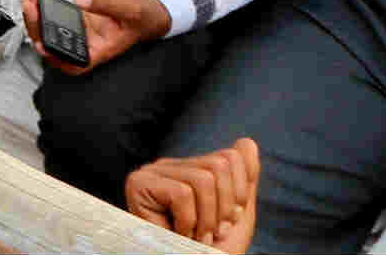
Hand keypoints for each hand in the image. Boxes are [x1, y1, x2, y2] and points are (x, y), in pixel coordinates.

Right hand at [126, 140, 262, 254]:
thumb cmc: (211, 250)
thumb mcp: (235, 214)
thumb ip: (243, 179)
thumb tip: (247, 142)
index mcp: (189, 169)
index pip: (231, 157)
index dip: (239, 194)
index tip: (225, 224)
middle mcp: (168, 166)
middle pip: (218, 165)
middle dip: (223, 208)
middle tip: (211, 233)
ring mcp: (151, 173)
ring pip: (203, 180)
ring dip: (207, 219)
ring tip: (196, 237)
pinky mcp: (138, 184)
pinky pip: (182, 193)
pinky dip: (187, 222)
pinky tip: (178, 234)